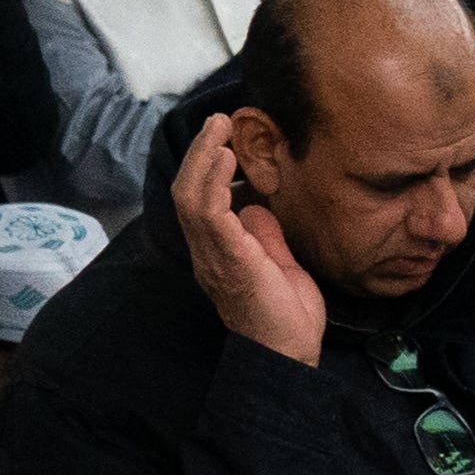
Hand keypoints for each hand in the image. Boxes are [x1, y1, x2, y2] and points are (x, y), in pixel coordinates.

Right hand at [172, 116, 325, 364]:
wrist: (287, 354)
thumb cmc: (285, 317)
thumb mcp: (278, 265)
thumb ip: (264, 236)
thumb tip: (255, 207)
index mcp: (218, 251)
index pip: (199, 201)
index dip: (205, 168)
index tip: (224, 138)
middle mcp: (207, 251)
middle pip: (187, 192)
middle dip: (200, 153)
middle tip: (218, 120)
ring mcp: (214, 255)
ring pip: (190, 196)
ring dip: (204, 158)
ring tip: (220, 129)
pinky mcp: (228, 259)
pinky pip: (209, 214)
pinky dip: (214, 182)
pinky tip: (227, 159)